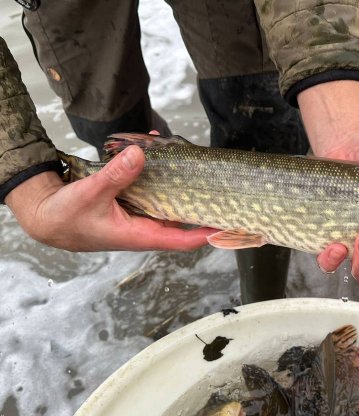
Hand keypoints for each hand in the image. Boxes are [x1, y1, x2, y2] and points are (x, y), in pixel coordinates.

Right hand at [6, 146, 216, 251]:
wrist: (45, 217)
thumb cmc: (65, 217)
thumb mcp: (90, 194)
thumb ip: (116, 175)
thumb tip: (140, 155)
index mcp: (140, 235)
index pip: (182, 240)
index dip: (206, 233)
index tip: (226, 223)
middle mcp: (145, 228)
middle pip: (182, 218)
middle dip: (199, 200)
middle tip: (218, 182)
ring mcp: (139, 216)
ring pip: (168, 199)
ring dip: (178, 180)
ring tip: (188, 155)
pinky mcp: (132, 204)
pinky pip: (152, 189)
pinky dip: (157, 171)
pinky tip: (154, 147)